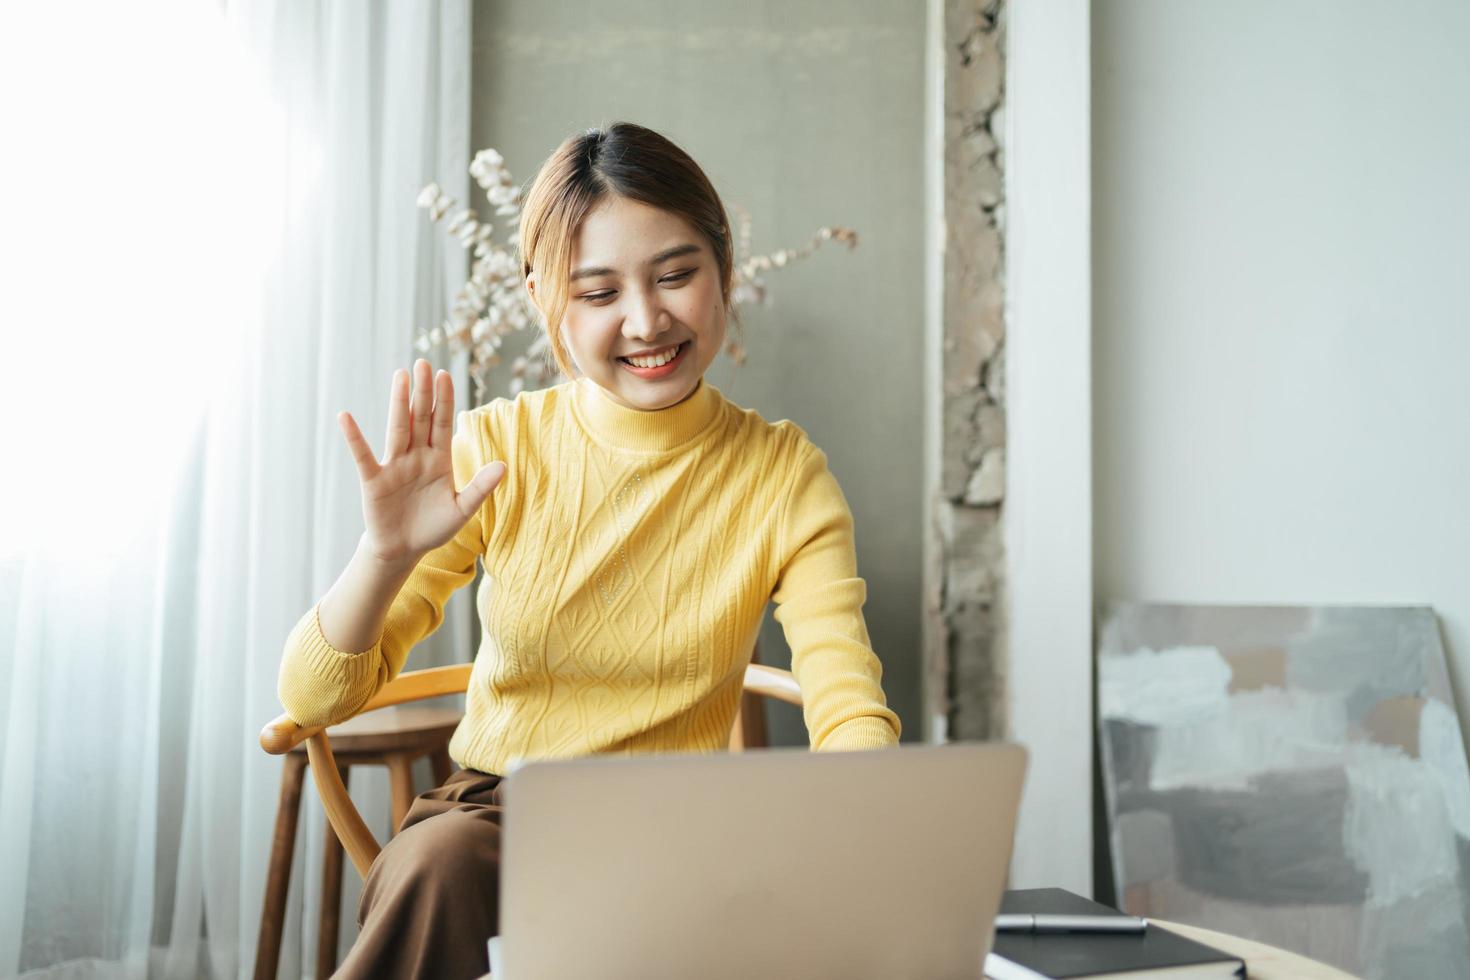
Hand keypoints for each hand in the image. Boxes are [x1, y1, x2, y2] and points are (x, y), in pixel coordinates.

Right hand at [336, 359, 505, 568]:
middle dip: (423, 392)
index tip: (446, 375)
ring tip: (400, 375)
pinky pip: (363, 455)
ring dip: (399, 402)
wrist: (403, 550)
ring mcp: (394, 465)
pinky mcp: (375, 480)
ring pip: (398, 428)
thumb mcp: (461, 510)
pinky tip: (346, 417)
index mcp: (439, 460)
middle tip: (424, 363)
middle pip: (421, 417)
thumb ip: (481, 488)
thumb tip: (504, 465)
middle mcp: (417, 456)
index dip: (444, 400)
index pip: (443, 423)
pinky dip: (354, 437)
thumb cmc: (433, 528)